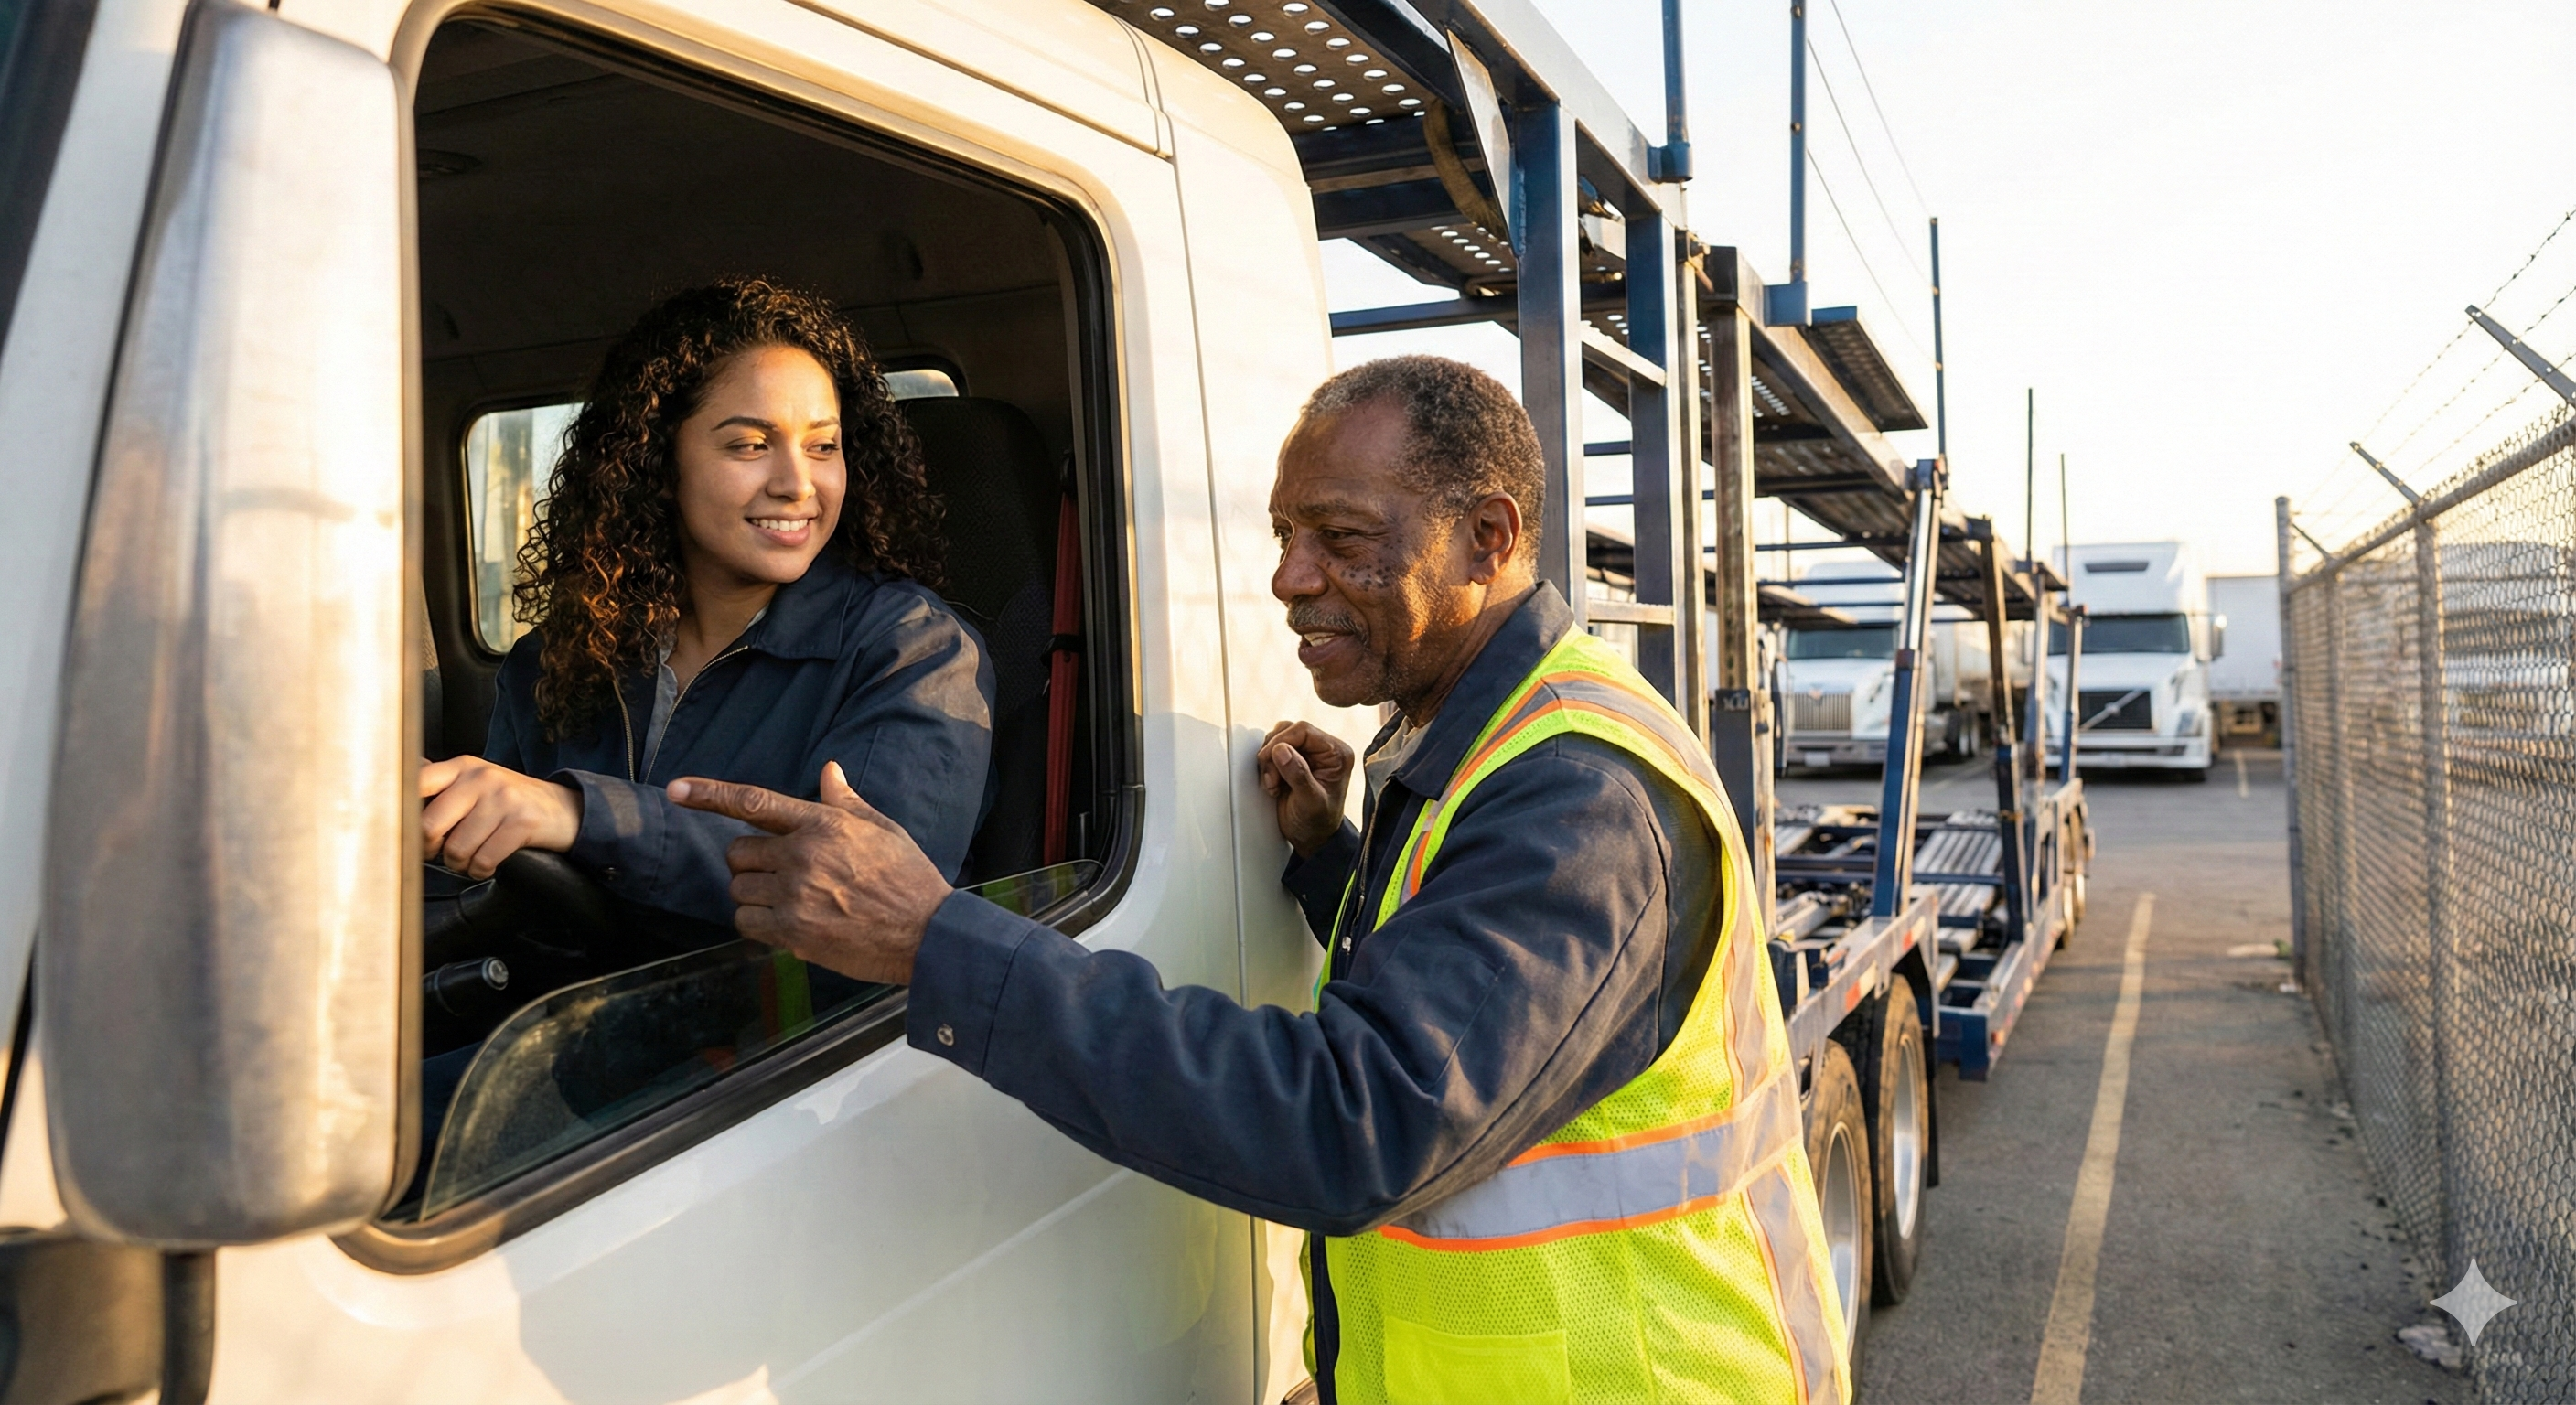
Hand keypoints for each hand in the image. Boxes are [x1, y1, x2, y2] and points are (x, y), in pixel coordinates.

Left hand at [420, 755, 582, 877]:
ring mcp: (502, 799)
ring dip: (460, 864)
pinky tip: (487, 863)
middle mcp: (480, 778)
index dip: (405, 815)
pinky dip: (481, 870)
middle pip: (429, 826)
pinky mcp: (521, 822)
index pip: (416, 783)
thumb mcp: (475, 783)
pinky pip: (483, 860)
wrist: (565, 810)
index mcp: (462, 766)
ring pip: (456, 849)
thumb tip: (395, 788)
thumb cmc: (510, 801)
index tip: (410, 831)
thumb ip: (440, 784)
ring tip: (471, 857)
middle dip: (432, 849)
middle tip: (443, 851)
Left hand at [669, 762, 950, 984]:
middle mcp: (803, 855)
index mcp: (822, 824)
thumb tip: (828, 771)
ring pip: (738, 890)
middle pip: (738, 852)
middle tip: (781, 874)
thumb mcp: (882, 830)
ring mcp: (795, 895)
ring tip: (790, 900)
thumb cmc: (908, 878)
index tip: (676, 790)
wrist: (926, 933)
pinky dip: (757, 923)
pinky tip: (786, 923)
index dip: (710, 794)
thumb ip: (845, 803)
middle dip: (752, 863)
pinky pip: (746, 922)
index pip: (754, 802)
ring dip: (754, 895)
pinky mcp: (793, 932)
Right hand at [1256, 720, 1352, 858]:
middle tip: (1273, 778)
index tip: (1271, 758)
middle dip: (1274, 754)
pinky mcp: (1293, 760)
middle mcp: (1323, 750)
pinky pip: (1273, 751)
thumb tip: (1282, 750)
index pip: (1304, 730)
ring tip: (1275, 784)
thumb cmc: (1318, 823)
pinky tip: (1274, 783)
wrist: (1310, 837)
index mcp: (1337, 753)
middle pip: (1288, 731)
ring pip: (1278, 739)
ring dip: (1269, 761)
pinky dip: (1267, 765)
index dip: (1283, 741)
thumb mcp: (1310, 802)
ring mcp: (1307, 754)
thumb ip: (1298, 775)